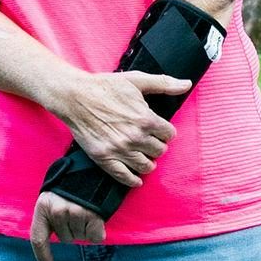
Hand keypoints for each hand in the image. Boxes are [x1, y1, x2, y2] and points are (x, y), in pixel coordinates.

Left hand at [27, 189, 109, 260]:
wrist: (95, 168)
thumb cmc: (73, 186)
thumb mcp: (54, 198)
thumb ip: (51, 217)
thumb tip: (58, 243)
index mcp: (43, 207)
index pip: (38, 238)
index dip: (42, 255)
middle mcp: (57, 211)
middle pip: (65, 239)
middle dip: (72, 231)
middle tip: (78, 214)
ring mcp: (75, 213)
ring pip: (81, 238)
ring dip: (86, 230)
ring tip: (88, 212)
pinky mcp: (93, 215)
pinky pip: (95, 237)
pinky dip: (98, 232)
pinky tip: (97, 219)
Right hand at [55, 70, 183, 186]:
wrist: (74, 97)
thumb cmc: (105, 86)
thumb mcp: (137, 81)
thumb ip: (164, 84)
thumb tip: (186, 84)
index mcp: (146, 119)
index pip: (169, 135)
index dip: (165, 132)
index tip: (158, 130)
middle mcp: (135, 137)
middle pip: (159, 151)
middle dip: (156, 145)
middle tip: (149, 141)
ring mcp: (119, 150)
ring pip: (146, 166)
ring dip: (148, 161)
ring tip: (143, 155)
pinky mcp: (104, 158)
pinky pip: (124, 177)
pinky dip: (133, 180)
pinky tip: (136, 179)